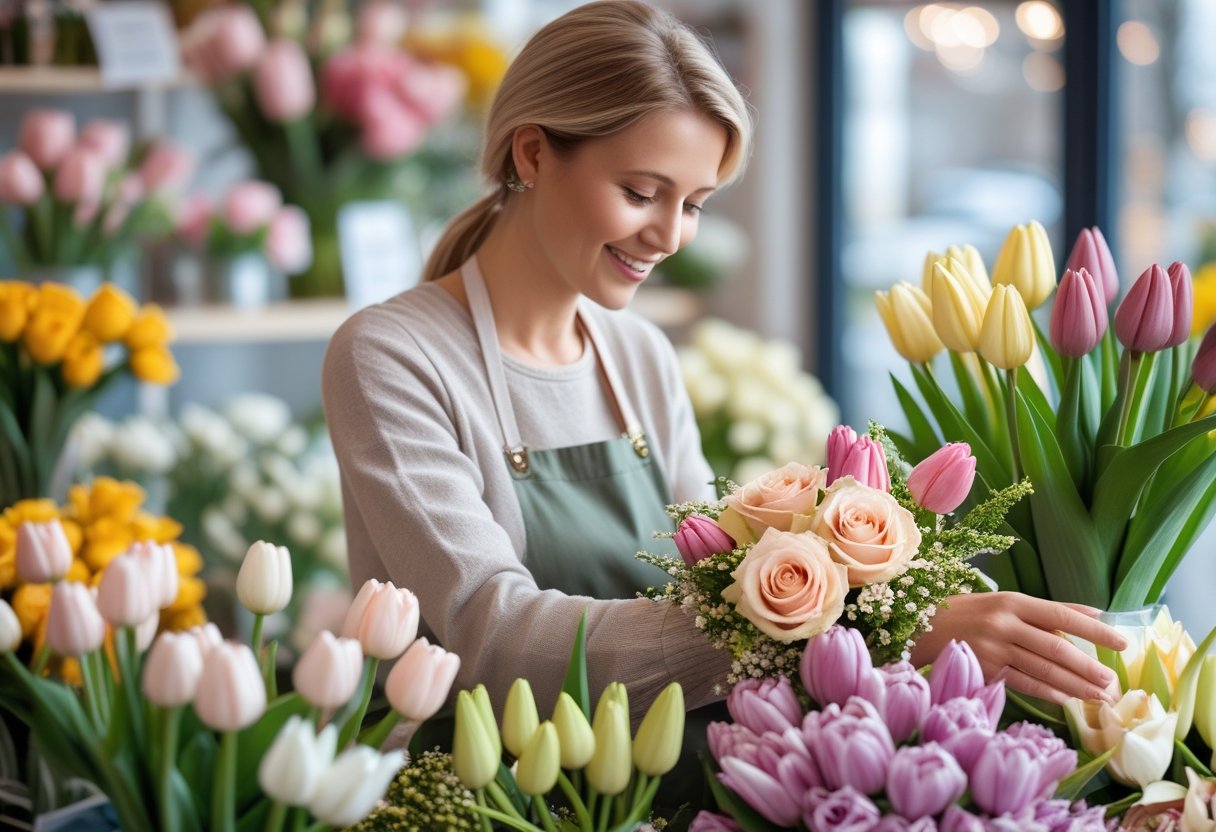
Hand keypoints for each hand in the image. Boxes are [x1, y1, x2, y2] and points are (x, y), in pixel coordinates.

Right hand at [909, 592, 1128, 704]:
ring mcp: (992, 648)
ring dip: (1075, 686)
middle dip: (1088, 668)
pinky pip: (1023, 684)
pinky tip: (1067, 700)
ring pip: (1043, 670)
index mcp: (1012, 601)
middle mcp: (1003, 623)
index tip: (1122, 642)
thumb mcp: (1005, 603)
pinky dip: (1048, 694)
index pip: (1062, 615)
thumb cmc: (970, 614)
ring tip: (1099, 696)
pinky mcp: (984, 670)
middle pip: (1056, 648)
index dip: (1094, 629)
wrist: (922, 627)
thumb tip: (1094, 615)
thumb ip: (1045, 612)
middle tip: (1112, 682)